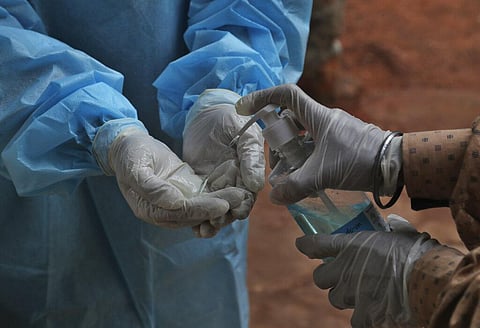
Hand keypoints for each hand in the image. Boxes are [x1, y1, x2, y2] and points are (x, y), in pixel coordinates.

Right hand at [107, 127, 251, 236]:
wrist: (128, 144)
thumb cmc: (129, 154)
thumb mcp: (135, 167)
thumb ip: (152, 187)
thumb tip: (174, 202)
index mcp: (150, 209)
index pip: (181, 213)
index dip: (202, 209)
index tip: (222, 204)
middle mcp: (165, 211)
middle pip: (196, 213)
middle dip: (219, 207)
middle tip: (240, 198)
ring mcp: (176, 200)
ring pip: (203, 207)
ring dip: (222, 202)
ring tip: (242, 195)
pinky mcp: (185, 189)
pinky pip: (204, 195)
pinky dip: (219, 194)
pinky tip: (235, 187)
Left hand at [183, 89, 264, 232]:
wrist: (207, 112)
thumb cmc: (231, 119)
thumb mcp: (245, 134)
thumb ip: (251, 157)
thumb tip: (257, 185)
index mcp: (248, 173)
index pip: (248, 194)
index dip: (243, 205)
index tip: (237, 211)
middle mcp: (234, 182)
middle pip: (231, 206)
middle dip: (224, 217)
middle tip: (214, 223)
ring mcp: (216, 184)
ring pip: (214, 208)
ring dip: (209, 220)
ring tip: (202, 229)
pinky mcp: (199, 184)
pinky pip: (199, 202)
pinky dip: (195, 213)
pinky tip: (190, 224)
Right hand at [236, 84, 390, 204]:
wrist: (396, 165)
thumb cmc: (358, 161)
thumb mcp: (322, 175)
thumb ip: (295, 187)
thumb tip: (275, 198)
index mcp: (317, 116)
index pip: (285, 95)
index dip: (262, 98)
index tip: (245, 109)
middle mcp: (325, 119)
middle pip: (291, 121)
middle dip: (279, 142)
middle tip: (277, 164)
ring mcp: (336, 130)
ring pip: (305, 137)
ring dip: (295, 155)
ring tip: (294, 178)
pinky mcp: (344, 142)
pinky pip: (318, 146)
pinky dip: (309, 160)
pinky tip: (311, 181)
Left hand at [295, 215, 442, 327]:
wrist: (429, 280)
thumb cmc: (418, 253)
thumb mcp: (403, 233)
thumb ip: (393, 229)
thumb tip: (394, 223)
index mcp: (352, 247)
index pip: (317, 244)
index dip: (306, 245)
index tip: (302, 244)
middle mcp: (346, 271)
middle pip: (320, 279)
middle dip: (329, 278)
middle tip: (342, 277)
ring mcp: (353, 294)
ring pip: (336, 299)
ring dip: (347, 298)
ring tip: (364, 295)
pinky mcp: (365, 315)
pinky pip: (358, 320)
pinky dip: (366, 317)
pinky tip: (378, 312)